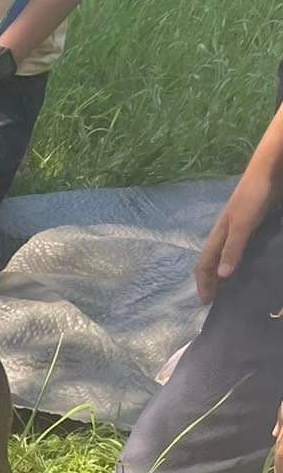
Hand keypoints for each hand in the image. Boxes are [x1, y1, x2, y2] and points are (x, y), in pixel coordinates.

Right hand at [195, 171, 276, 303]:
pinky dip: (234, 261)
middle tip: (214, 298)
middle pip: (210, 261)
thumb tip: (222, 276)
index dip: (203, 283)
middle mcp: (223, 233)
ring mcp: (236, 228)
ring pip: (222, 255)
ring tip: (226, 286)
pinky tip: (243, 264)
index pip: (203, 264)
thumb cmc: (253, 196)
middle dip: (209, 280)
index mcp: (218, 234)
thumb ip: (232, 249)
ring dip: (221, 271)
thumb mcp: (242, 225)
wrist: (268, 170)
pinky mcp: (249, 223)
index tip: (206, 302)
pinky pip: (236, 248)